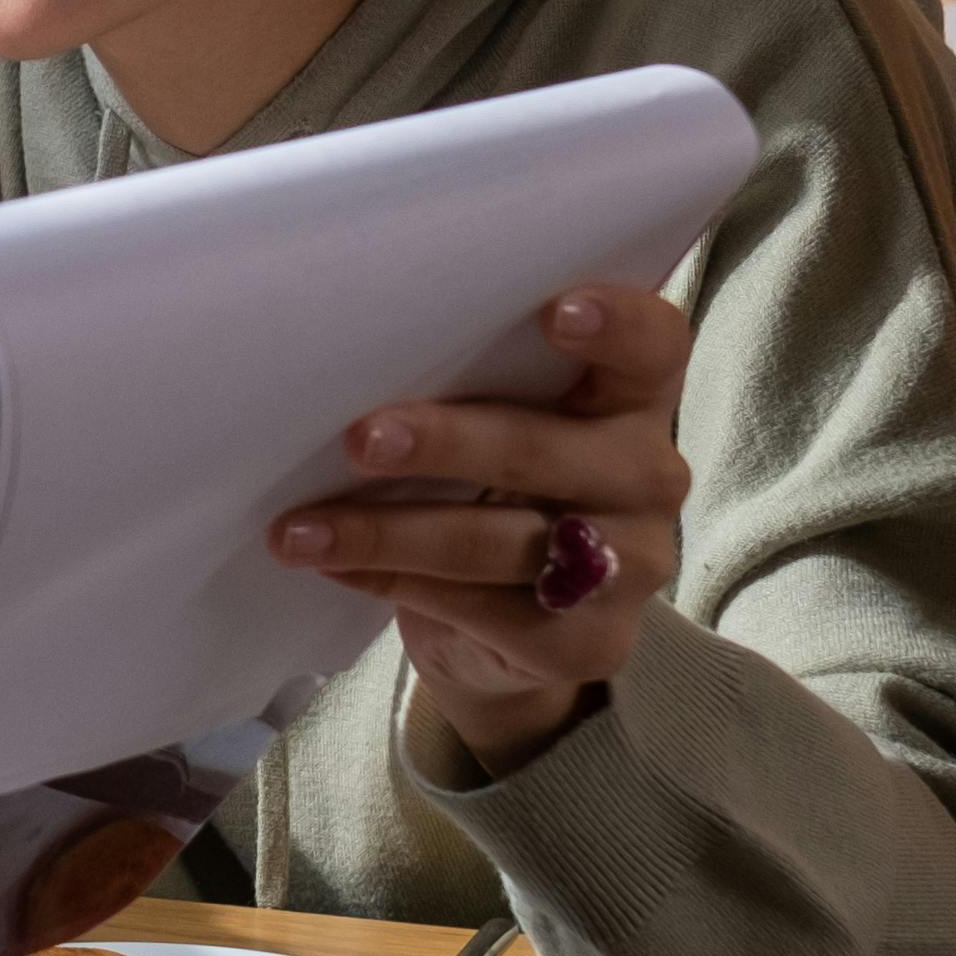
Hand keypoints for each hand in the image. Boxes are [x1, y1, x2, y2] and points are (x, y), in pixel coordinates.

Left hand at [265, 282, 697, 776]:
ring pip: (498, 541)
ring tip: (302, 529)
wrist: (504, 630)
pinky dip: (393, 582)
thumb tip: (345, 359)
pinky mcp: (590, 644)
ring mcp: (631, 565)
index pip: (653, 345)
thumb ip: (469, 383)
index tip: (554, 312)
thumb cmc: (490, 484)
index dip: (616, 324)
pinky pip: (479, 609)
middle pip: (545, 449)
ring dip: (387, 531)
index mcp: (634, 395)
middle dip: (444, 443)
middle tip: (360, 440)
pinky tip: (334, 566)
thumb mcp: (493, 419)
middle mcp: (649, 475)